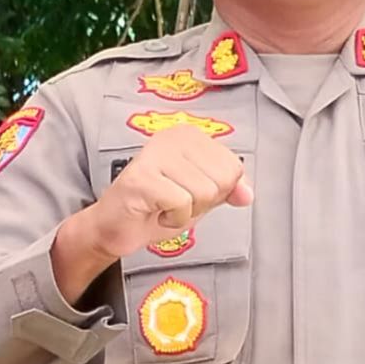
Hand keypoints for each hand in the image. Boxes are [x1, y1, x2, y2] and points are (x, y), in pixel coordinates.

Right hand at [54, 122, 251, 298]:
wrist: (116, 227)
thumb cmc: (156, 209)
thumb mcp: (201, 198)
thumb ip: (227, 190)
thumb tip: (248, 194)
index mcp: (190, 136)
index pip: (234, 167)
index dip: (218, 192)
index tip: (190, 194)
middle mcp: (173, 136)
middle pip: (223, 179)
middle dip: (203, 203)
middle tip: (175, 203)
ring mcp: (156, 154)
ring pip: (204, 192)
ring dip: (186, 212)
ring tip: (164, 207)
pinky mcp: (142, 176)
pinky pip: (182, 203)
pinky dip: (172, 218)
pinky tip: (155, 212)